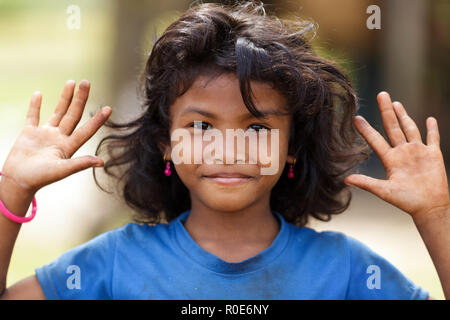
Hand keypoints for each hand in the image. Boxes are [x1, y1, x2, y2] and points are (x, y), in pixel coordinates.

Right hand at [0, 80, 111, 194]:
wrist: (17, 181)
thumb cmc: (40, 178)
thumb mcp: (62, 170)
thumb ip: (80, 164)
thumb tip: (101, 162)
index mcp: (69, 146)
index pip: (86, 130)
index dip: (97, 120)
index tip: (109, 108)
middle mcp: (60, 138)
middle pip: (73, 115)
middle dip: (80, 99)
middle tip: (86, 82)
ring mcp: (45, 134)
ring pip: (58, 112)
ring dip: (65, 98)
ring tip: (71, 82)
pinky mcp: (29, 133)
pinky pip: (33, 116)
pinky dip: (35, 105)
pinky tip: (39, 94)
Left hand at [344, 92, 449, 221]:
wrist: (428, 207)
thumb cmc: (406, 201)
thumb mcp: (384, 191)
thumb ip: (366, 183)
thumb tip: (346, 179)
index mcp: (390, 159)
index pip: (376, 140)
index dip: (366, 129)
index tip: (356, 117)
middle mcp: (402, 152)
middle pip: (393, 126)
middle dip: (386, 110)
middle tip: (381, 94)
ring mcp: (418, 152)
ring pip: (409, 129)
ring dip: (403, 115)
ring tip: (396, 103)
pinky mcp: (433, 155)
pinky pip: (433, 138)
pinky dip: (432, 129)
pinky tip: (429, 119)